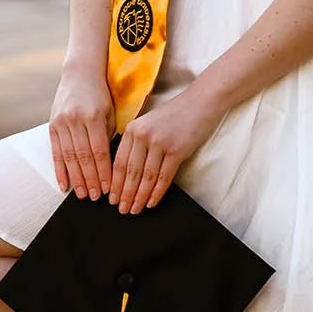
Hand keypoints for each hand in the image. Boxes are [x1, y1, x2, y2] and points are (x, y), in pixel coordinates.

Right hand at [48, 66, 114, 198]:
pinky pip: (56, 152)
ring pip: (69, 157)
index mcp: (94, 117)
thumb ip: (109, 136)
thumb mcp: (110, 113)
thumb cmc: (101, 96)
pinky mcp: (52, 125)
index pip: (99, 151)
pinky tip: (63, 185)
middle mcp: (76, 120)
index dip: (103, 172)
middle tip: (95, 197)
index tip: (107, 188)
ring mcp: (62, 122)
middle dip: (90, 180)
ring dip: (75, 179)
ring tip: (81, 195)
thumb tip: (112, 166)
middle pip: (83, 157)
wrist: (79, 74)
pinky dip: (59, 171)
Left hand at [108, 86, 224, 213]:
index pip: (119, 162)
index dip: (114, 183)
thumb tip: (125, 171)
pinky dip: (156, 193)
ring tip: (134, 209)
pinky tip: (151, 202)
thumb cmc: (175, 114)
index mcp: (132, 128)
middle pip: (130, 172)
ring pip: (146, 177)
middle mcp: (142, 135)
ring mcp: (159, 142)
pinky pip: (163, 177)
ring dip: (139, 197)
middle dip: (124, 194)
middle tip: (121, 209)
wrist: (201, 102)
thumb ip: (136, 142)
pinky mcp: (176, 150)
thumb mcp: (149, 123)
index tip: (111, 197)